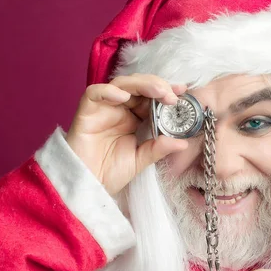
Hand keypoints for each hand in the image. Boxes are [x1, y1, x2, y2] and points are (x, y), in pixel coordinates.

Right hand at [66, 73, 188, 195]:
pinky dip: (108, 91)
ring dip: (140, 84)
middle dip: (157, 85)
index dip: (166, 91)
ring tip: (157, 91)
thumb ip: (159, 149)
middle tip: (172, 94)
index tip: (183, 91)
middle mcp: (120, 109)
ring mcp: (103, 108)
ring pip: (121, 84)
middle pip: (138, 86)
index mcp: (135, 118)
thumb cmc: (111, 173)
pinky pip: (94, 93)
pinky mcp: (86, 111)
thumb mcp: (141, 160)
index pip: (151, 97)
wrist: (88, 186)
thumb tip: (184, 143)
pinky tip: (123, 97)